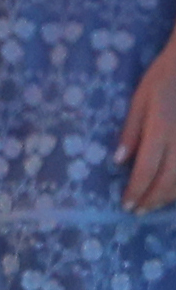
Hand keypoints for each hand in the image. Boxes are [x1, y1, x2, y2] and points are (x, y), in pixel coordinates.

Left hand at [118, 30, 175, 211]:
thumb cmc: (165, 77)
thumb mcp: (140, 99)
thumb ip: (131, 131)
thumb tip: (118, 162)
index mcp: (161, 128)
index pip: (147, 169)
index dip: (136, 191)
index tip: (126, 205)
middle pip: (169, 180)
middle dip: (152, 199)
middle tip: (138, 211)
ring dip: (170, 196)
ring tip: (154, 204)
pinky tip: (174, 190)